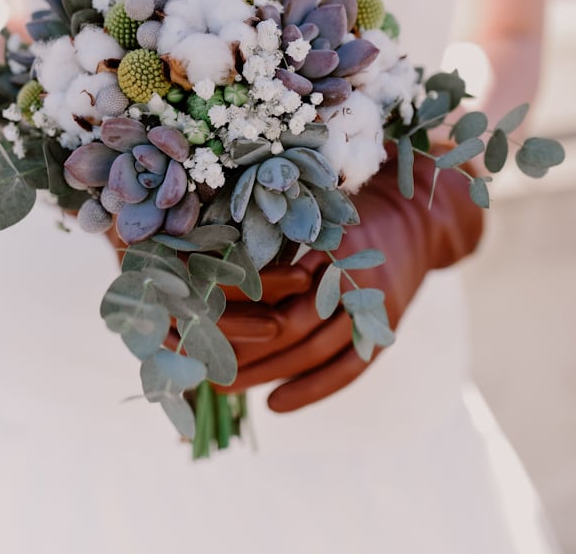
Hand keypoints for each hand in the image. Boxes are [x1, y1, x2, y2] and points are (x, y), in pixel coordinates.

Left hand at [217, 148, 482, 411]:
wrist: (418, 218)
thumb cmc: (345, 208)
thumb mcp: (308, 212)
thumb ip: (271, 241)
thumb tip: (208, 271)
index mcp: (326, 237)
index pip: (272, 283)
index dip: (234, 305)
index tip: (195, 319)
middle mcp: (352, 273)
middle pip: (291, 324)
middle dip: (243, 348)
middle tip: (199, 363)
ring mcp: (373, 305)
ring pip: (315, 351)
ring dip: (268, 374)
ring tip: (225, 387)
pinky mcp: (386, 327)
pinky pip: (349, 369)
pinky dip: (312, 390)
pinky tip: (274, 405)